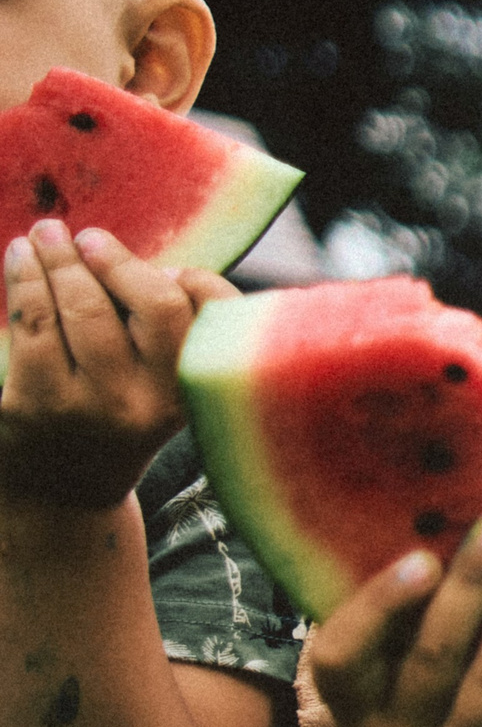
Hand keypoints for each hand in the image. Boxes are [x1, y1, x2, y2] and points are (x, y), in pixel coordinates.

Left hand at [0, 221, 233, 509]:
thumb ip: (160, 330)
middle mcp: (153, 402)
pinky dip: (25, 280)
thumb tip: (132, 257)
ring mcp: (96, 405)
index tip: (167, 266)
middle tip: (83, 235)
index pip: (217, 316)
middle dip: (114, 258)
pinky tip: (20, 258)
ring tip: (44, 234)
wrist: (61, 491)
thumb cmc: (112, 415)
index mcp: (191, 391)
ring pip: (84, 307)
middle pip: (153, 304)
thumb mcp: (157, 386)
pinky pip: (35, 322)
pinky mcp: (39, 403)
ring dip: (58, 258)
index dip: (197, 280)